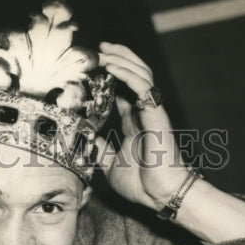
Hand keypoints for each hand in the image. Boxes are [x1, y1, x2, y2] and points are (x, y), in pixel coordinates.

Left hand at [96, 42, 190, 209]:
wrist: (161, 195)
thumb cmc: (142, 183)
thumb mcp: (110, 164)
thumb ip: (99, 149)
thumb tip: (83, 138)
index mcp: (135, 122)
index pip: (122, 89)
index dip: (109, 75)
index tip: (92, 66)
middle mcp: (144, 112)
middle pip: (133, 75)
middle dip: (117, 57)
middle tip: (98, 48)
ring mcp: (151, 112)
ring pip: (140, 74)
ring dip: (121, 60)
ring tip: (103, 51)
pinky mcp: (156, 115)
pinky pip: (143, 88)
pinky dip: (128, 75)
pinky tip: (113, 67)